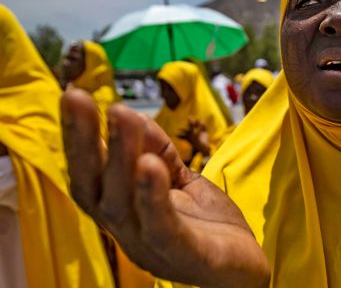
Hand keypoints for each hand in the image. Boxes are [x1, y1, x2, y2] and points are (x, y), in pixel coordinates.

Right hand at [61, 90, 268, 287]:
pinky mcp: (187, 256)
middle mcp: (128, 232)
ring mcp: (154, 248)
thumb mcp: (181, 179)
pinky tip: (151, 166)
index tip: (72, 95)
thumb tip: (127, 113)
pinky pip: (164, 228)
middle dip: (84, 141)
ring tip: (121, 117)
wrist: (245, 268)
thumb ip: (157, 151)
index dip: (77, 139)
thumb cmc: (207, 225)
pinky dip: (153, 197)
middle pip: (95, 188)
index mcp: (123, 213)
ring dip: (120, 159)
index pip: (89, 176)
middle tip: (77, 98)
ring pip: (125, 205)